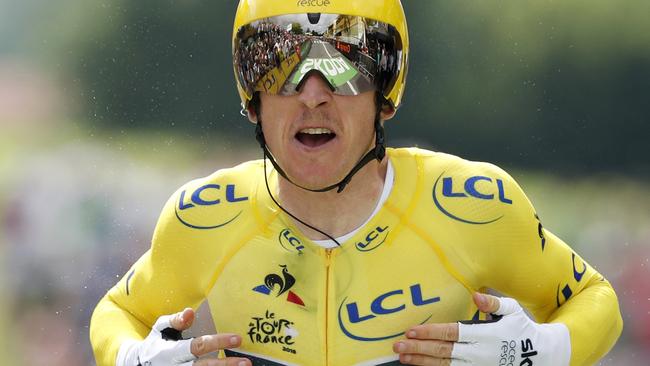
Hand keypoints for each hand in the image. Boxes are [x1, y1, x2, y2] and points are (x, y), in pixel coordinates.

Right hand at [117, 308, 250, 365]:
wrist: (137, 365)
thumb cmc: (155, 344)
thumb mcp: (161, 329)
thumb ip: (176, 321)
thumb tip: (191, 311)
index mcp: (170, 352)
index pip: (197, 347)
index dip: (218, 342)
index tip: (237, 339)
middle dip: (224, 365)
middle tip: (245, 362)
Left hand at [393, 293, 570, 365]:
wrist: (541, 356)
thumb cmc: (522, 329)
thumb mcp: (512, 311)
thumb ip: (493, 303)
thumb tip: (476, 295)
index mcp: (484, 334)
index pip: (451, 333)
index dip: (430, 333)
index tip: (411, 331)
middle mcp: (479, 353)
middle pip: (443, 352)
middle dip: (418, 349)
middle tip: (398, 347)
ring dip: (422, 362)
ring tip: (404, 358)